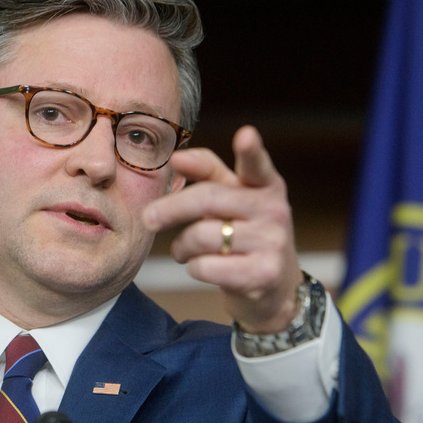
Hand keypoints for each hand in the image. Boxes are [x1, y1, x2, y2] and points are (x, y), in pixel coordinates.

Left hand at [142, 126, 303, 332]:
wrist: (272, 288)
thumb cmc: (242, 234)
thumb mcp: (232, 199)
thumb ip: (207, 173)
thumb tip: (177, 156)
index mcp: (265, 185)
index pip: (256, 165)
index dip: (251, 150)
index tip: (245, 135)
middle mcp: (274, 210)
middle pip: (207, 199)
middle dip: (170, 208)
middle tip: (148, 218)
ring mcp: (272, 243)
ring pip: (201, 236)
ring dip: (181, 246)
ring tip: (184, 250)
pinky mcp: (262, 275)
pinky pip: (205, 266)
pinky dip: (193, 267)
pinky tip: (202, 267)